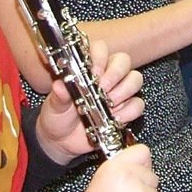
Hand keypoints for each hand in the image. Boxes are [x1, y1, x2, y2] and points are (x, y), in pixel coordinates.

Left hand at [36, 40, 144, 163]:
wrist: (62, 142)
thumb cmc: (57, 117)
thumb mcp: (54, 106)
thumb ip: (59, 96)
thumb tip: (60, 85)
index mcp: (87, 68)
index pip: (101, 49)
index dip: (100, 57)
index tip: (93, 72)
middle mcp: (106, 76)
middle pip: (124, 60)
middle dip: (115, 74)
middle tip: (103, 88)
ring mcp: (118, 92)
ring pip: (135, 79)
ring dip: (123, 92)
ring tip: (108, 104)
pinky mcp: (125, 110)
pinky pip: (138, 105)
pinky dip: (128, 112)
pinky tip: (115, 118)